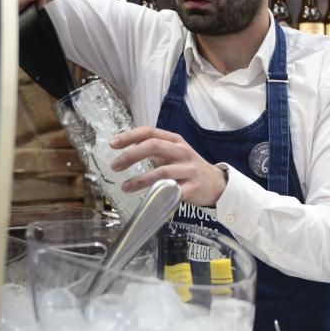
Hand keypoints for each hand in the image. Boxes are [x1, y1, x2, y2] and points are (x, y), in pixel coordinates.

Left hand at [109, 126, 227, 206]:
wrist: (216, 183)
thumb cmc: (188, 167)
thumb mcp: (173, 153)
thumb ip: (154, 150)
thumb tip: (127, 150)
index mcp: (175, 140)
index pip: (150, 132)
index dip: (130, 136)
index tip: (113, 144)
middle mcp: (182, 151)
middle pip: (154, 146)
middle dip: (131, 155)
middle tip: (115, 166)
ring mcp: (188, 169)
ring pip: (161, 171)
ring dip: (140, 179)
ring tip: (125, 187)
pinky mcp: (193, 187)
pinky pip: (173, 190)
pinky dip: (159, 194)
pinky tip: (148, 198)